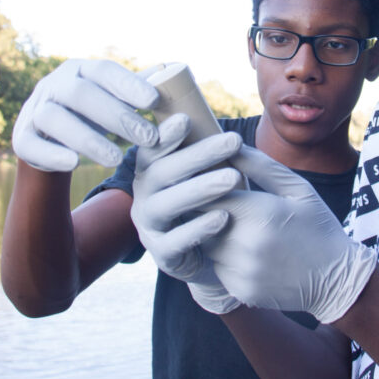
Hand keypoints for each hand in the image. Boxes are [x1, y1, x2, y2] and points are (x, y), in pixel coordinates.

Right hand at [12, 59, 161, 171]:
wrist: (51, 137)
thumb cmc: (93, 112)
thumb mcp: (114, 98)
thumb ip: (138, 89)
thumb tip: (172, 71)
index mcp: (80, 70)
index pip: (103, 71)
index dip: (128, 84)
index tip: (155, 101)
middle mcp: (54, 85)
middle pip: (81, 95)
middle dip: (117, 117)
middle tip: (149, 138)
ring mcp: (35, 110)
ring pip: (55, 119)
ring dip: (88, 139)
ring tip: (116, 158)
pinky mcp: (22, 137)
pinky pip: (32, 144)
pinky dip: (53, 154)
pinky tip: (75, 163)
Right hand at [130, 115, 243, 313]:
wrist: (209, 259)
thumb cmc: (209, 205)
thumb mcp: (206, 176)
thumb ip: (206, 152)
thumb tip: (218, 120)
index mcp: (152, 173)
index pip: (151, 150)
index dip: (165, 135)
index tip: (187, 120)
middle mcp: (144, 198)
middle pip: (162, 173)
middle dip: (198, 155)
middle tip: (233, 140)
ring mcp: (150, 228)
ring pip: (166, 204)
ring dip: (201, 188)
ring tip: (234, 177)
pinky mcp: (163, 256)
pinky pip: (176, 242)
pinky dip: (199, 228)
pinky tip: (224, 217)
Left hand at [207, 146, 376, 323]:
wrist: (337, 279)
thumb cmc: (318, 225)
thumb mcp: (296, 189)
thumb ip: (260, 165)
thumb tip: (229, 144)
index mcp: (259, 213)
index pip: (208, 192)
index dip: (202, 183)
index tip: (202, 175)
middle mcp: (245, 244)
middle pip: (201, 218)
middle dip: (202, 206)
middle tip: (205, 197)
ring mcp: (241, 270)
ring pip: (205, 244)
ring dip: (209, 232)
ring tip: (227, 221)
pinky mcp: (240, 290)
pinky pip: (217, 266)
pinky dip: (223, 256)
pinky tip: (242, 248)